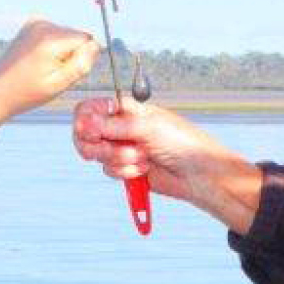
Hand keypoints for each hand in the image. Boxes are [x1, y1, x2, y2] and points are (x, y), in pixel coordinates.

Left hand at [0, 19, 100, 118]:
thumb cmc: (27, 92)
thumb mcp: (59, 84)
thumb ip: (81, 64)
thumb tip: (96, 45)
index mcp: (51, 40)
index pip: (87, 39)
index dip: (82, 58)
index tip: (65, 72)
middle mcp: (44, 25)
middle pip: (77, 36)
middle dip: (72, 54)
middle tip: (52, 73)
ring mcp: (36, 22)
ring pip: (68, 35)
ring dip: (62, 51)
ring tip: (43, 68)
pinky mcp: (32, 24)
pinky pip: (56, 34)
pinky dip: (53, 46)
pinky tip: (39, 60)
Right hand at [70, 98, 264, 232]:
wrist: (198, 174)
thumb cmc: (181, 143)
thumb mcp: (147, 127)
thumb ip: (114, 125)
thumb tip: (85, 123)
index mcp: (126, 109)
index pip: (90, 109)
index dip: (85, 120)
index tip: (90, 130)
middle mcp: (120, 127)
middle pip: (86, 134)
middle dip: (99, 145)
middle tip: (117, 148)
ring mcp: (122, 149)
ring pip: (98, 156)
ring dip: (119, 160)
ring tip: (143, 158)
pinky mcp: (126, 169)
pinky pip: (110, 172)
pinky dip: (126, 172)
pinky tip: (145, 170)